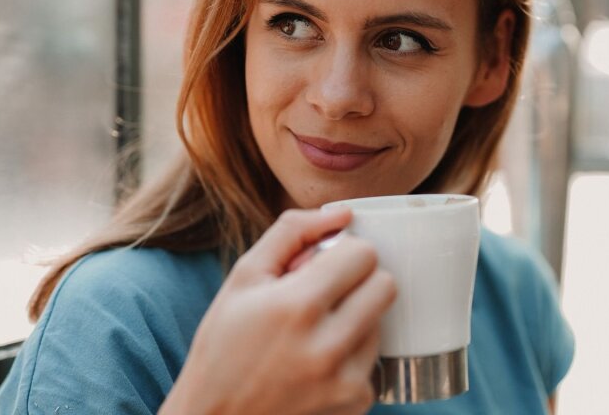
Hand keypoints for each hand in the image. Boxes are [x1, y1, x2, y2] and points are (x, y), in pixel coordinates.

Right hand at [160, 208, 396, 414]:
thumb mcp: (243, 278)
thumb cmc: (223, 345)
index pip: (363, 254)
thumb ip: (292, 233)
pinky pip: (373, 360)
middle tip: (326, 293)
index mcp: (296, 307)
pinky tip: (315, 362)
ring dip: (356, 318)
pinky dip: (351, 355)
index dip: (343, 252)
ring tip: (313, 332)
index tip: (322, 265)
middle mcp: (327, 347)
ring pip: (381, 322)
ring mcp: (346, 380)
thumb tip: (344, 213)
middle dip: (359, 280)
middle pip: (385, 286)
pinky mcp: (356, 403)